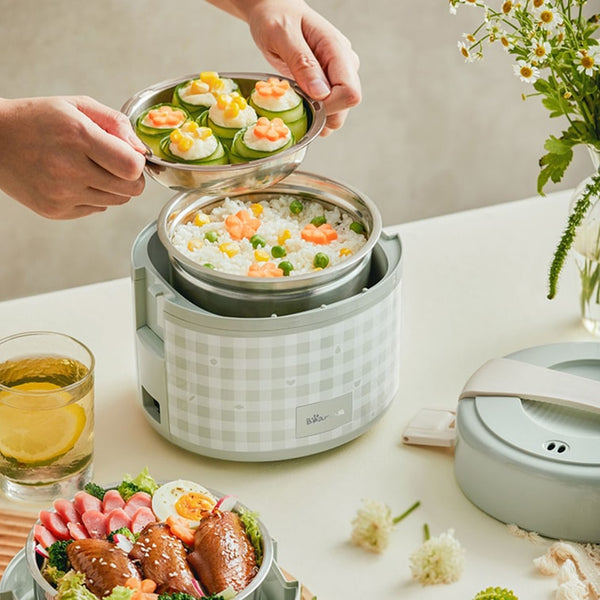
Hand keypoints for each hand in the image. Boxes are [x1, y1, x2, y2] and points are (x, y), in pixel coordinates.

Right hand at [0, 96, 146, 218]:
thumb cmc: (37, 120)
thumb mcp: (77, 106)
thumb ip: (116, 123)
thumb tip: (141, 150)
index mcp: (77, 137)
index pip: (132, 167)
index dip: (138, 163)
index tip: (130, 156)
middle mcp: (69, 169)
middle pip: (131, 190)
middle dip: (132, 178)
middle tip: (117, 165)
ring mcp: (61, 194)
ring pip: (117, 201)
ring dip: (114, 187)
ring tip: (93, 169)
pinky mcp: (55, 211)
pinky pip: (98, 209)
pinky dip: (95, 196)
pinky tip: (76, 180)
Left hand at [209, 0, 361, 135]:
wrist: (273, 11)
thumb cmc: (275, 17)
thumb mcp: (282, 35)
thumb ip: (302, 62)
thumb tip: (322, 94)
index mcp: (337, 50)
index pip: (350, 92)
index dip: (329, 105)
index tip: (305, 101)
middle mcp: (344, 64)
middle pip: (346, 106)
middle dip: (322, 114)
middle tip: (295, 103)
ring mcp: (338, 74)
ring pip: (338, 112)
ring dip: (317, 117)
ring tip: (295, 102)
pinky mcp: (329, 83)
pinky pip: (328, 109)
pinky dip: (313, 115)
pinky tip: (298, 105)